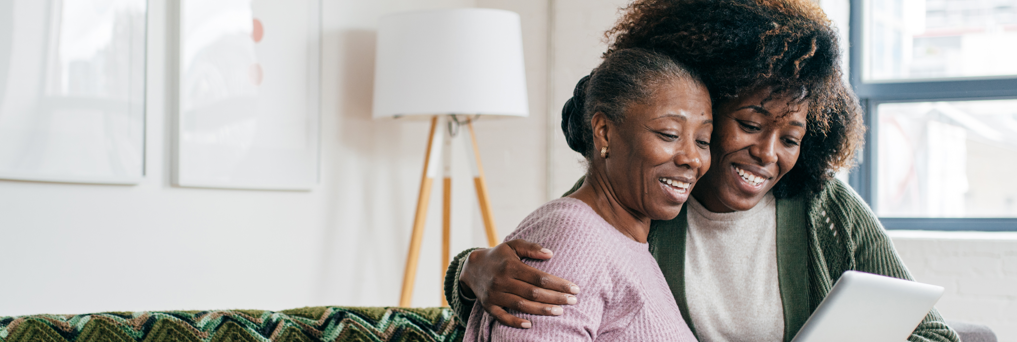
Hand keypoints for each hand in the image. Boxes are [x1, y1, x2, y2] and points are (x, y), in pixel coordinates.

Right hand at [459, 239, 579, 328]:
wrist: (472, 267)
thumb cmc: (499, 255)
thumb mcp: (513, 245)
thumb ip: (531, 248)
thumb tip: (551, 253)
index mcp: (510, 265)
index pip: (539, 277)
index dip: (558, 284)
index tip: (574, 288)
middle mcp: (502, 280)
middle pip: (533, 292)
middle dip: (555, 297)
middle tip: (573, 301)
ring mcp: (495, 294)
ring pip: (521, 305)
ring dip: (541, 310)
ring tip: (559, 312)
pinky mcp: (488, 305)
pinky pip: (502, 317)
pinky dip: (515, 322)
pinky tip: (530, 325)